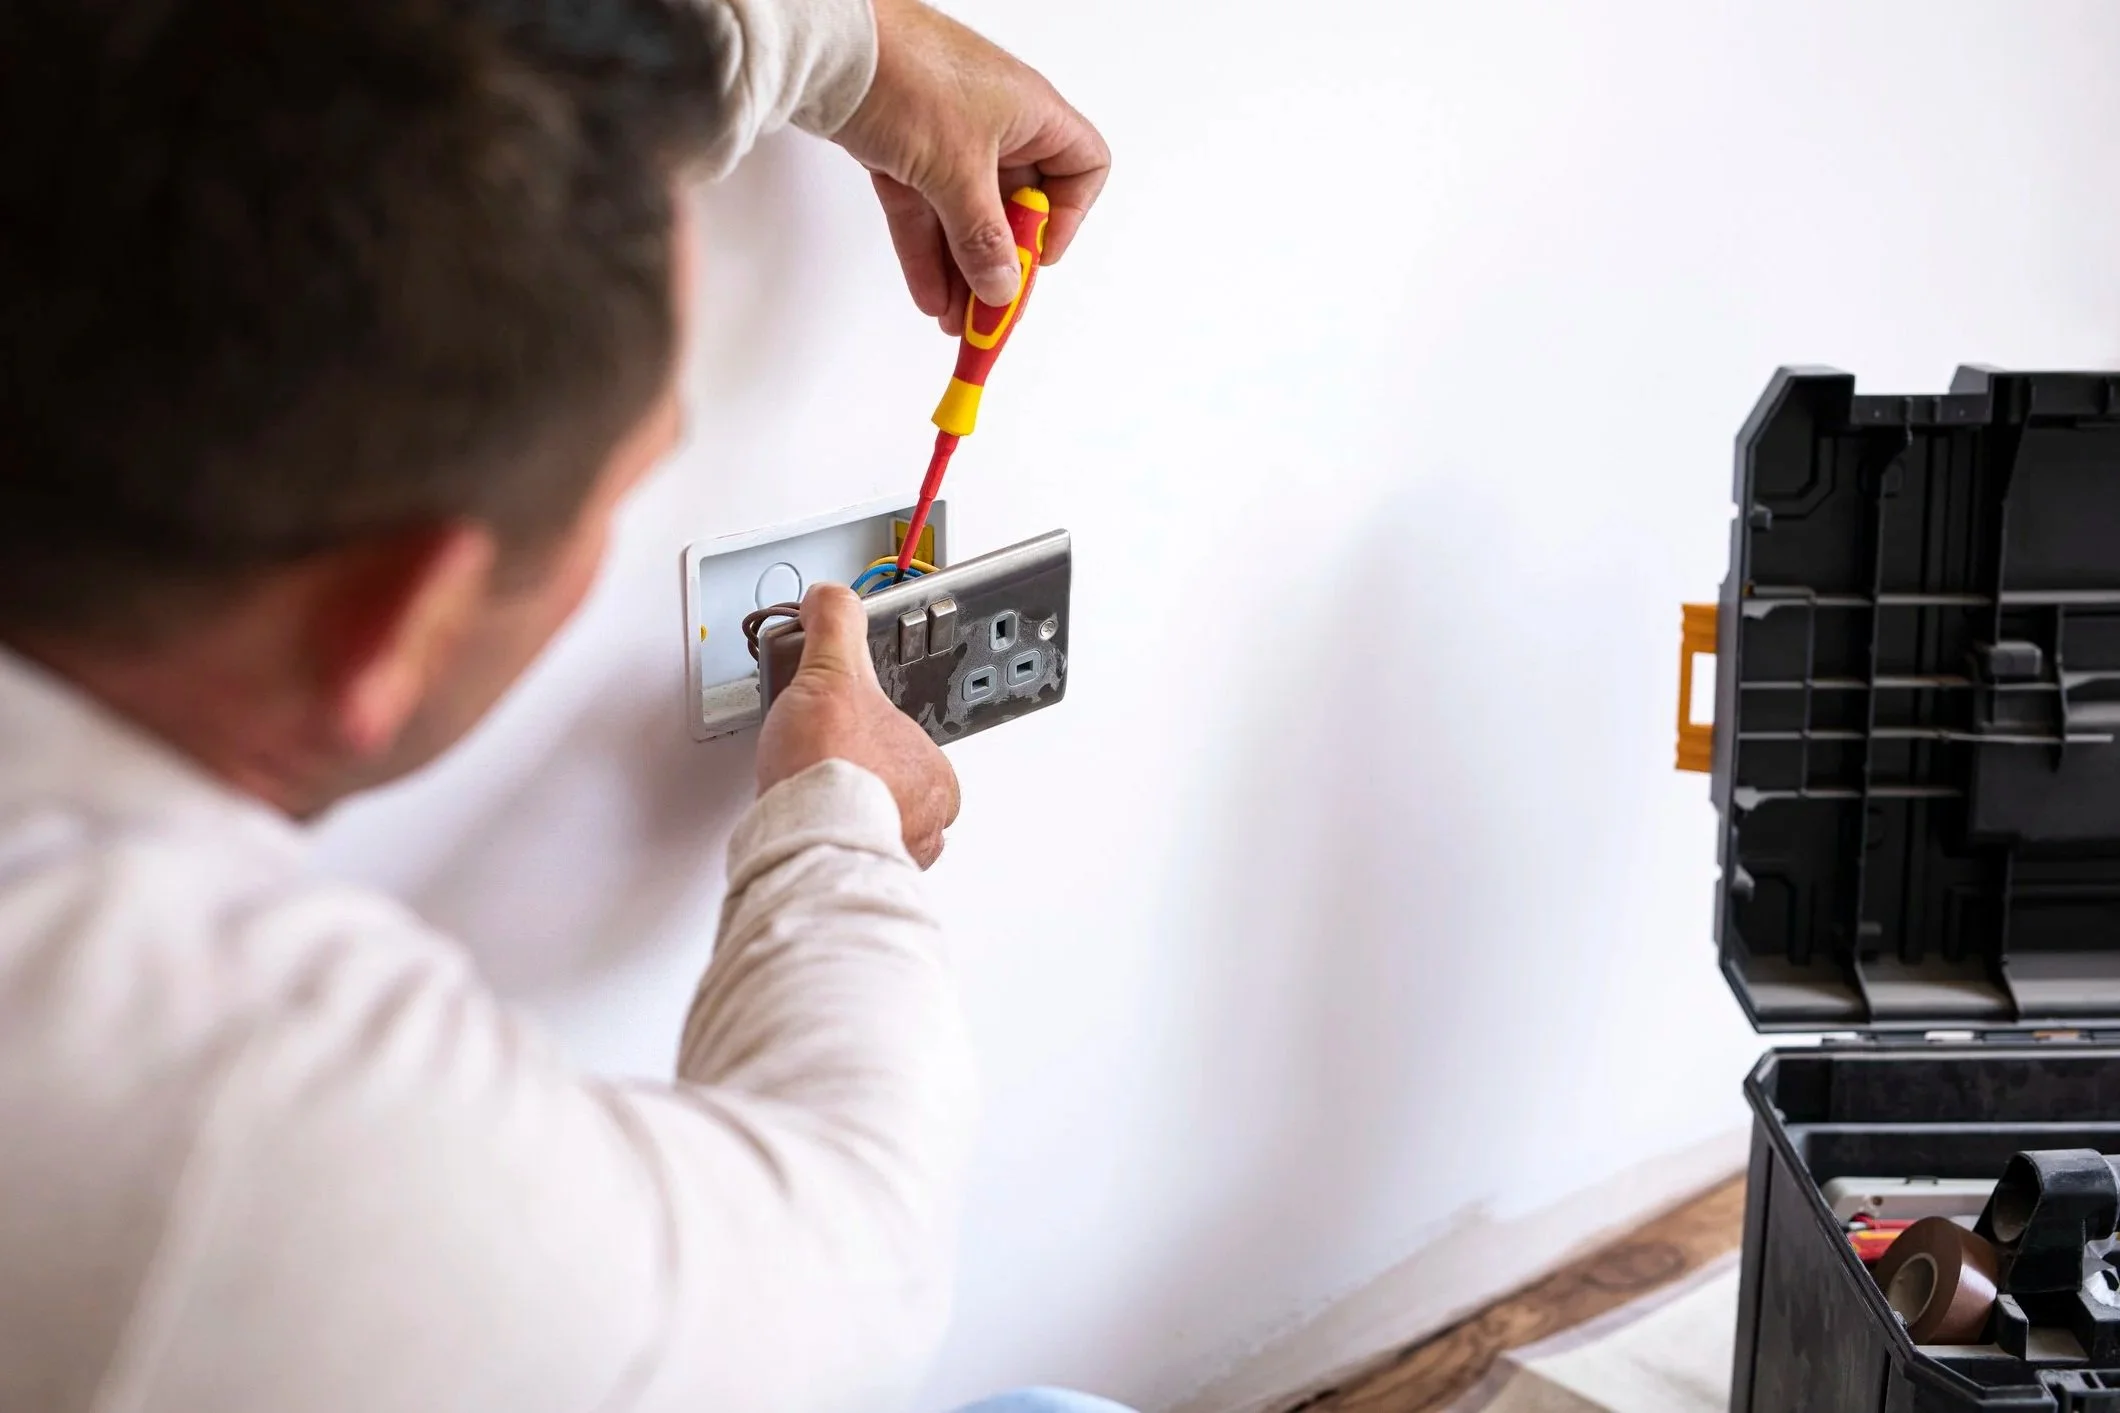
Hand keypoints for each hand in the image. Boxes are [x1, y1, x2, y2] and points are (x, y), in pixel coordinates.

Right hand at [755, 584, 959, 866]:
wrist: (807, 832)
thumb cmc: (830, 766)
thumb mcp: (833, 671)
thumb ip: (836, 625)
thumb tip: (831, 599)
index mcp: (934, 773)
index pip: (914, 751)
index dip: (875, 737)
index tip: (849, 734)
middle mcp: (926, 820)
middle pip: (896, 792)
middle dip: (862, 779)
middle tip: (824, 764)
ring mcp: (896, 853)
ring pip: (877, 830)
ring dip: (848, 816)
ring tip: (811, 797)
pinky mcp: (859, 877)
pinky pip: (850, 860)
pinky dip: (831, 846)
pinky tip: (806, 828)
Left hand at [833, 0, 1108, 333]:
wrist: (824, 43)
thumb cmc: (905, 74)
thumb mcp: (956, 169)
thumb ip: (983, 236)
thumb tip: (1003, 286)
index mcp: (1031, 113)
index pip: (1081, 167)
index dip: (1067, 218)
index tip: (1036, 258)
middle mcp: (996, 122)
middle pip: (1016, 207)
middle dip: (1002, 265)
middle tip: (991, 316)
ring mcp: (947, 135)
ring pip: (965, 216)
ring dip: (962, 271)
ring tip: (955, 323)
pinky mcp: (902, 147)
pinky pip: (925, 211)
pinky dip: (927, 253)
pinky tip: (929, 296)